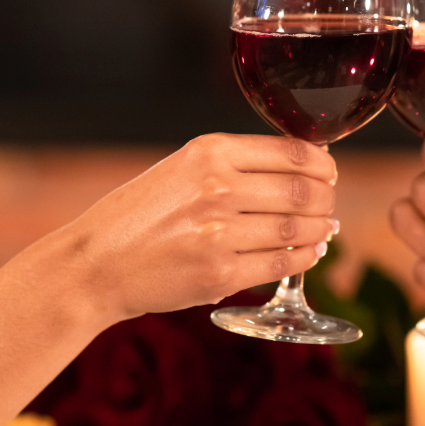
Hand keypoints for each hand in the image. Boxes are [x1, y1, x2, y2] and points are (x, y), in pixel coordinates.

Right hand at [32, 133, 337, 322]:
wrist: (95, 263)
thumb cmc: (141, 215)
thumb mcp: (182, 168)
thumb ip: (235, 165)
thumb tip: (304, 169)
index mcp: (209, 152)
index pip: (291, 152)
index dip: (322, 165)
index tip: (329, 173)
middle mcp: (217, 187)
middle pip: (302, 192)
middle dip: (325, 200)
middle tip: (329, 205)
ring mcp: (219, 233)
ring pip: (297, 229)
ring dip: (321, 230)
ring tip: (325, 230)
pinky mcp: (220, 273)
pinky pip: (281, 264)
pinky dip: (304, 259)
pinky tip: (309, 254)